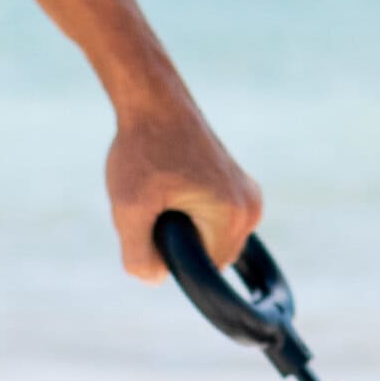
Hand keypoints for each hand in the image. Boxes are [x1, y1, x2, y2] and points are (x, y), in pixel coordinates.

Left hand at [104, 97, 261, 284]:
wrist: (153, 101)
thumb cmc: (143, 149)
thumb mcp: (128, 208)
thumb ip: (138, 255)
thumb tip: (157, 279)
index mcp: (232, 216)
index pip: (204, 271)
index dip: (172, 256)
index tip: (152, 221)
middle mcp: (251, 208)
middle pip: (211, 256)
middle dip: (181, 241)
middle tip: (153, 203)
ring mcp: (250, 196)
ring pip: (212, 239)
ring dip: (185, 227)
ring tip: (161, 191)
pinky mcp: (240, 185)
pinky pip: (215, 221)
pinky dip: (192, 213)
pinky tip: (172, 184)